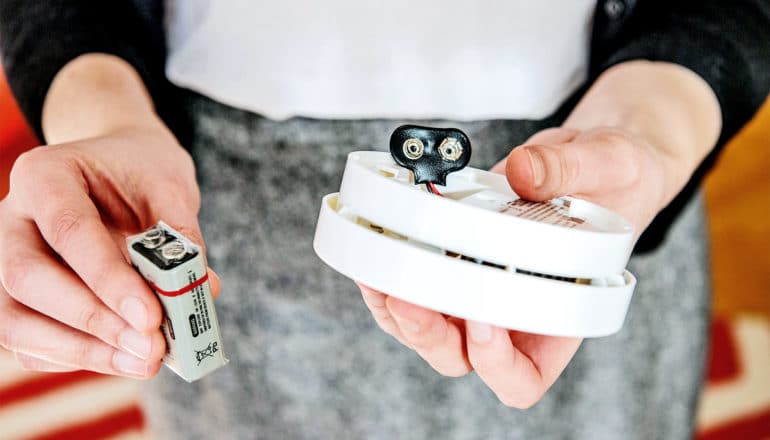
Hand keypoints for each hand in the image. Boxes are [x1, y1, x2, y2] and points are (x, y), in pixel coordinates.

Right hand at [0, 123, 219, 377]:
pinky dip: (77, 357)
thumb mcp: (168, 187)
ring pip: (16, 321)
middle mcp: (12, 219)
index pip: (68, 229)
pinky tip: (125, 360)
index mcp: (44, 175)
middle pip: (28, 279)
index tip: (150, 316)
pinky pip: (28, 343)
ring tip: (145, 361)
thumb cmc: (142, 176)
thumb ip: (181, 236)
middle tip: (151, 345)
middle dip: (93, 321)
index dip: (108, 279)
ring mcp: (5, 262)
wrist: (121, 172)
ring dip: (84, 350)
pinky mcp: (16, 300)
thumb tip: (203, 290)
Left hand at [359, 125, 690, 406]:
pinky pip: (411, 283)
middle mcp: (513, 311)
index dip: (498, 364)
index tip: (485, 320)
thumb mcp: (611, 163)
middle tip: (409, 296)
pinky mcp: (452, 255)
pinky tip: (378, 245)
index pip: (525, 375)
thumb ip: (569, 169)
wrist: (589, 159)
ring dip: (397, 310)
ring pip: (426, 327)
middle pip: (459, 355)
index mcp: (561, 313)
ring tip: (379, 274)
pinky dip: (388, 272)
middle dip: (428, 334)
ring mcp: (477, 285)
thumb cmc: (616, 177)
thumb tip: (522, 171)